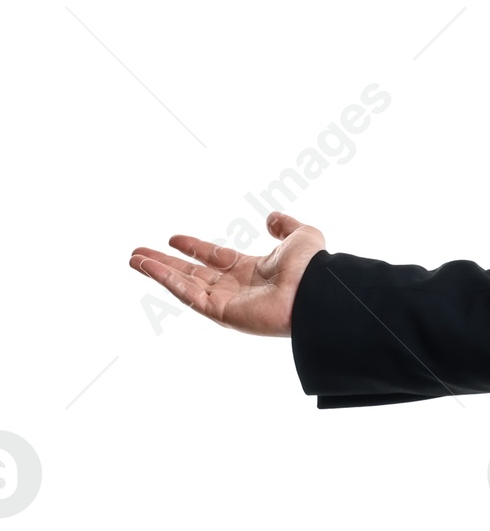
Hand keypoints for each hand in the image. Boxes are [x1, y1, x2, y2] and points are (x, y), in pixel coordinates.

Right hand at [129, 212, 325, 336]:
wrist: (316, 291)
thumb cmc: (313, 267)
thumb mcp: (301, 236)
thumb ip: (285, 226)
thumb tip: (271, 218)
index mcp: (252, 270)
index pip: (215, 258)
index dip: (194, 248)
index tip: (173, 238)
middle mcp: (236, 287)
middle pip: (192, 273)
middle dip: (165, 263)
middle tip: (138, 253)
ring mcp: (227, 301)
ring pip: (184, 285)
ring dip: (158, 272)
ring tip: (133, 259)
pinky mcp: (221, 313)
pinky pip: (188, 295)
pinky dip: (167, 281)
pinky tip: (149, 268)